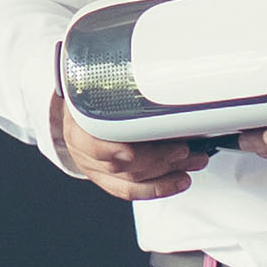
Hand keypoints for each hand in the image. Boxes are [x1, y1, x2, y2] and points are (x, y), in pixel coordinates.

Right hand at [49, 91, 199, 199]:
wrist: (74, 109)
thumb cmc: (90, 94)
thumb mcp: (98, 82)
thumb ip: (123, 85)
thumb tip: (158, 76)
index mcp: (78, 120)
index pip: (90, 142)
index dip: (110, 151)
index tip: (130, 152)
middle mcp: (82, 148)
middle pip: (119, 165)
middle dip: (157, 159)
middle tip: (184, 149)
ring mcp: (94, 166)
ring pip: (129, 181)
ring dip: (166, 174)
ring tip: (192, 161)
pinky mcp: (106, 179)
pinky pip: (131, 190)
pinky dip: (158, 188)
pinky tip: (178, 181)